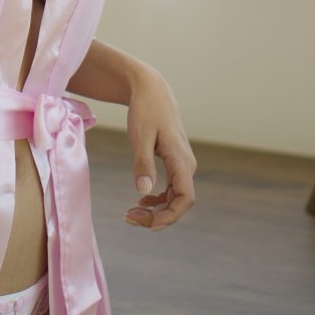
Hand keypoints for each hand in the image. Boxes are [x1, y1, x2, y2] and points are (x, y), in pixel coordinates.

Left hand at [124, 67, 195, 231]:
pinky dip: (157, 199)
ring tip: (130, 213)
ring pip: (174, 198)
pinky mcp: (174, 162)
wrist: (151, 90)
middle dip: (156, 216)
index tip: (147, 224)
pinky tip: (141, 201)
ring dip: (155, 210)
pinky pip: (170, 189)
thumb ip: (143, 164)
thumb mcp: (140, 137)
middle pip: (178, 203)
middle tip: (128, 218)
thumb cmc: (145, 110)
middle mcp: (186, 165)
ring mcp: (182, 165)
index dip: (169, 216)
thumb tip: (143, 192)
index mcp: (181, 161)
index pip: (184, 199)